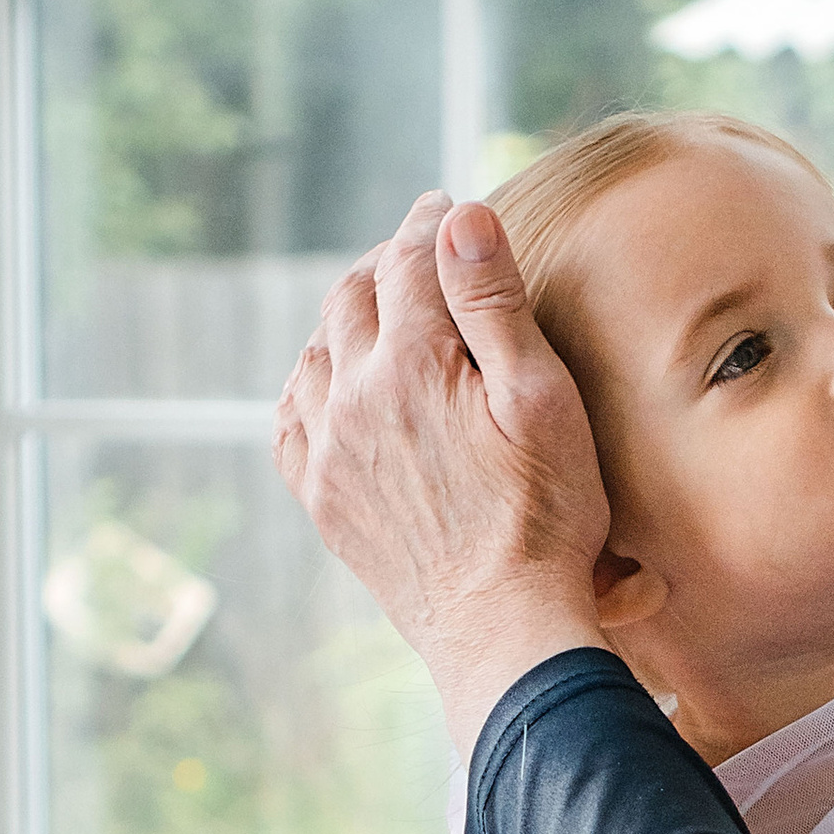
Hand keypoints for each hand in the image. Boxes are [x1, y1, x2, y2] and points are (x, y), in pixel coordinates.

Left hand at [274, 192, 611, 750]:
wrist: (502, 626)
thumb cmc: (543, 514)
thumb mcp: (542, 398)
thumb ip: (494, 301)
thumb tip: (459, 216)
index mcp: (411, 360)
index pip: (409, 259)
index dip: (430, 224)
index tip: (446, 207)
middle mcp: (352, 395)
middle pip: (352, 296)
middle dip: (385, 263)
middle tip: (418, 254)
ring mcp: (326, 449)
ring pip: (316, 351)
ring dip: (345, 318)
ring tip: (381, 313)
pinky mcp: (320, 496)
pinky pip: (290, 417)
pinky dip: (310, 383)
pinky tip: (334, 385)